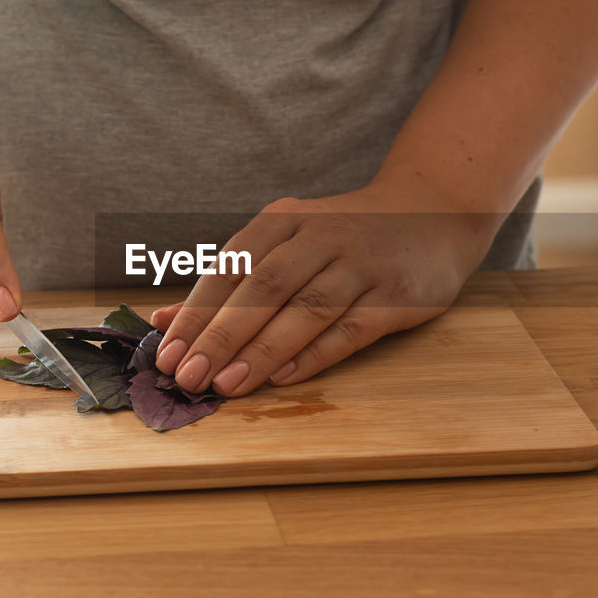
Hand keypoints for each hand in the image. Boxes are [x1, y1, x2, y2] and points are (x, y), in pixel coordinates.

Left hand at [149, 181, 498, 396]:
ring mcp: (361, 265)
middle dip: (220, 335)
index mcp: (285, 220)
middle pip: (264, 288)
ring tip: (225, 385)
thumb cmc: (343, 236)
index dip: (195, 311)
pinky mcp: (396, 295)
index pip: (230, 268)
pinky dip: (314, 354)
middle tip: (187, 376)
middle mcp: (322, 237)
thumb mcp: (285, 243)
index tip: (166, 352)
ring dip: (261, 350)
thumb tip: (163, 320)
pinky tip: (281, 378)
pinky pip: (350, 329)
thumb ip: (229, 282)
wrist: (433, 213)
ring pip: (305, 310)